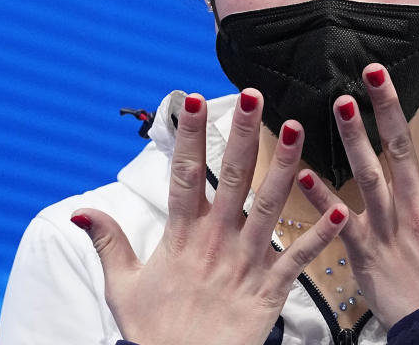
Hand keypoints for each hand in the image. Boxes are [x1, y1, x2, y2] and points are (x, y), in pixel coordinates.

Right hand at [71, 89, 347, 344]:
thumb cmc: (154, 334)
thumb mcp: (121, 287)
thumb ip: (108, 242)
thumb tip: (79, 210)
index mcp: (181, 237)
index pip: (182, 174)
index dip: (188, 135)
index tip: (192, 99)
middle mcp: (215, 242)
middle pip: (230, 177)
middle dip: (241, 133)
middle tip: (253, 96)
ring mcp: (245, 263)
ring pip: (270, 205)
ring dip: (285, 166)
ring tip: (297, 130)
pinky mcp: (269, 290)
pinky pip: (298, 258)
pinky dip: (320, 235)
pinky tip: (339, 209)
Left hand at [297, 65, 418, 327]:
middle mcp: (417, 206)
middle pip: (400, 146)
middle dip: (387, 105)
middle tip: (373, 71)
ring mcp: (388, 226)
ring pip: (367, 172)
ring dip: (352, 137)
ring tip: (340, 103)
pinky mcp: (364, 250)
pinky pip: (337, 221)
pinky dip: (319, 198)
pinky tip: (303, 173)